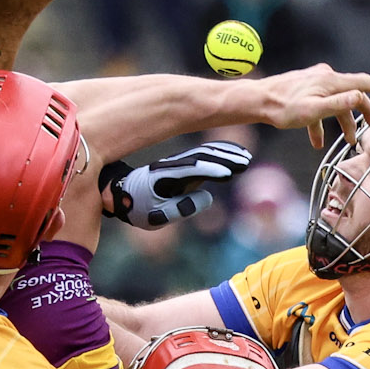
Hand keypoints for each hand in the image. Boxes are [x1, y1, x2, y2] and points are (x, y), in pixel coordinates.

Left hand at [102, 141, 252, 227]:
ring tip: (246, 157)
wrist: (123, 193)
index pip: (191, 170)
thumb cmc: (138, 208)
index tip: (228, 173)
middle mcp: (174, 166)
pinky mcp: (185, 165)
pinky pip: (206, 155)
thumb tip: (207, 197)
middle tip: (246, 162)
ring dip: (226, 153)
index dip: (210, 170)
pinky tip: (236, 153)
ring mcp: (180, 164)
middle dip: (224, 158)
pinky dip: (221, 152)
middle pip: (202, 156)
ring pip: (205, 153)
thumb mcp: (155, 216)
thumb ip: (180, 208)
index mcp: (165, 177)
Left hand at [244, 64, 369, 148]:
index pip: (364, 84)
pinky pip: (320, 106)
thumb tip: (360, 97)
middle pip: (352, 94)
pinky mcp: (306, 89)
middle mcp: (326, 77)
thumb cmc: (283, 108)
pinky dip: (322, 123)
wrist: (258, 101)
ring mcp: (316, 81)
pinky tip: (317, 141)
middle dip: (363, 112)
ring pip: (336, 102)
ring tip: (347, 141)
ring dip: (342, 122)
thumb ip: (338, 104)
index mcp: (331, 81)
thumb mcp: (313, 110)